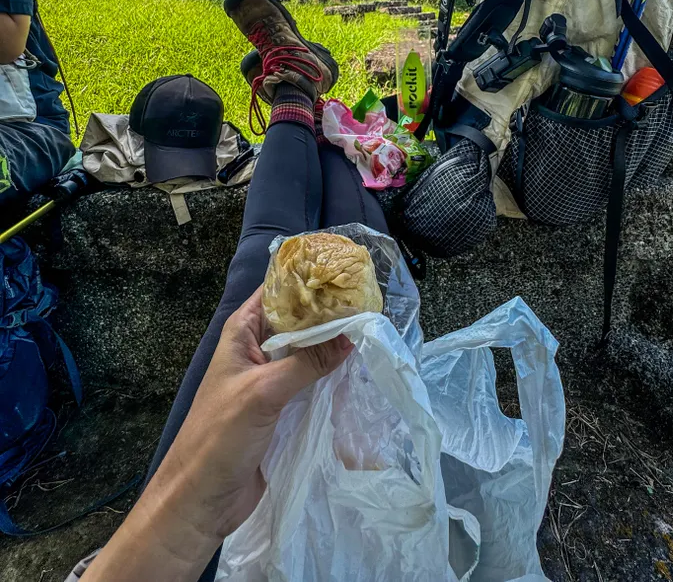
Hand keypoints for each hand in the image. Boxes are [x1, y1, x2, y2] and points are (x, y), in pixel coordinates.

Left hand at [149, 286, 352, 541]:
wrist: (202, 499)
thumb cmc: (220, 437)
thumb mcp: (263, 392)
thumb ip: (306, 362)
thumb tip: (351, 335)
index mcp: (241, 332)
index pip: (276, 290)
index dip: (307, 280)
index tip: (343, 272)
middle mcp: (256, 349)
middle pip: (297, 320)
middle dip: (328, 312)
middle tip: (369, 303)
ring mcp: (269, 378)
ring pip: (306, 351)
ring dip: (332, 345)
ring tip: (371, 331)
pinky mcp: (281, 406)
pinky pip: (310, 380)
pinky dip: (330, 374)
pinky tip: (357, 369)